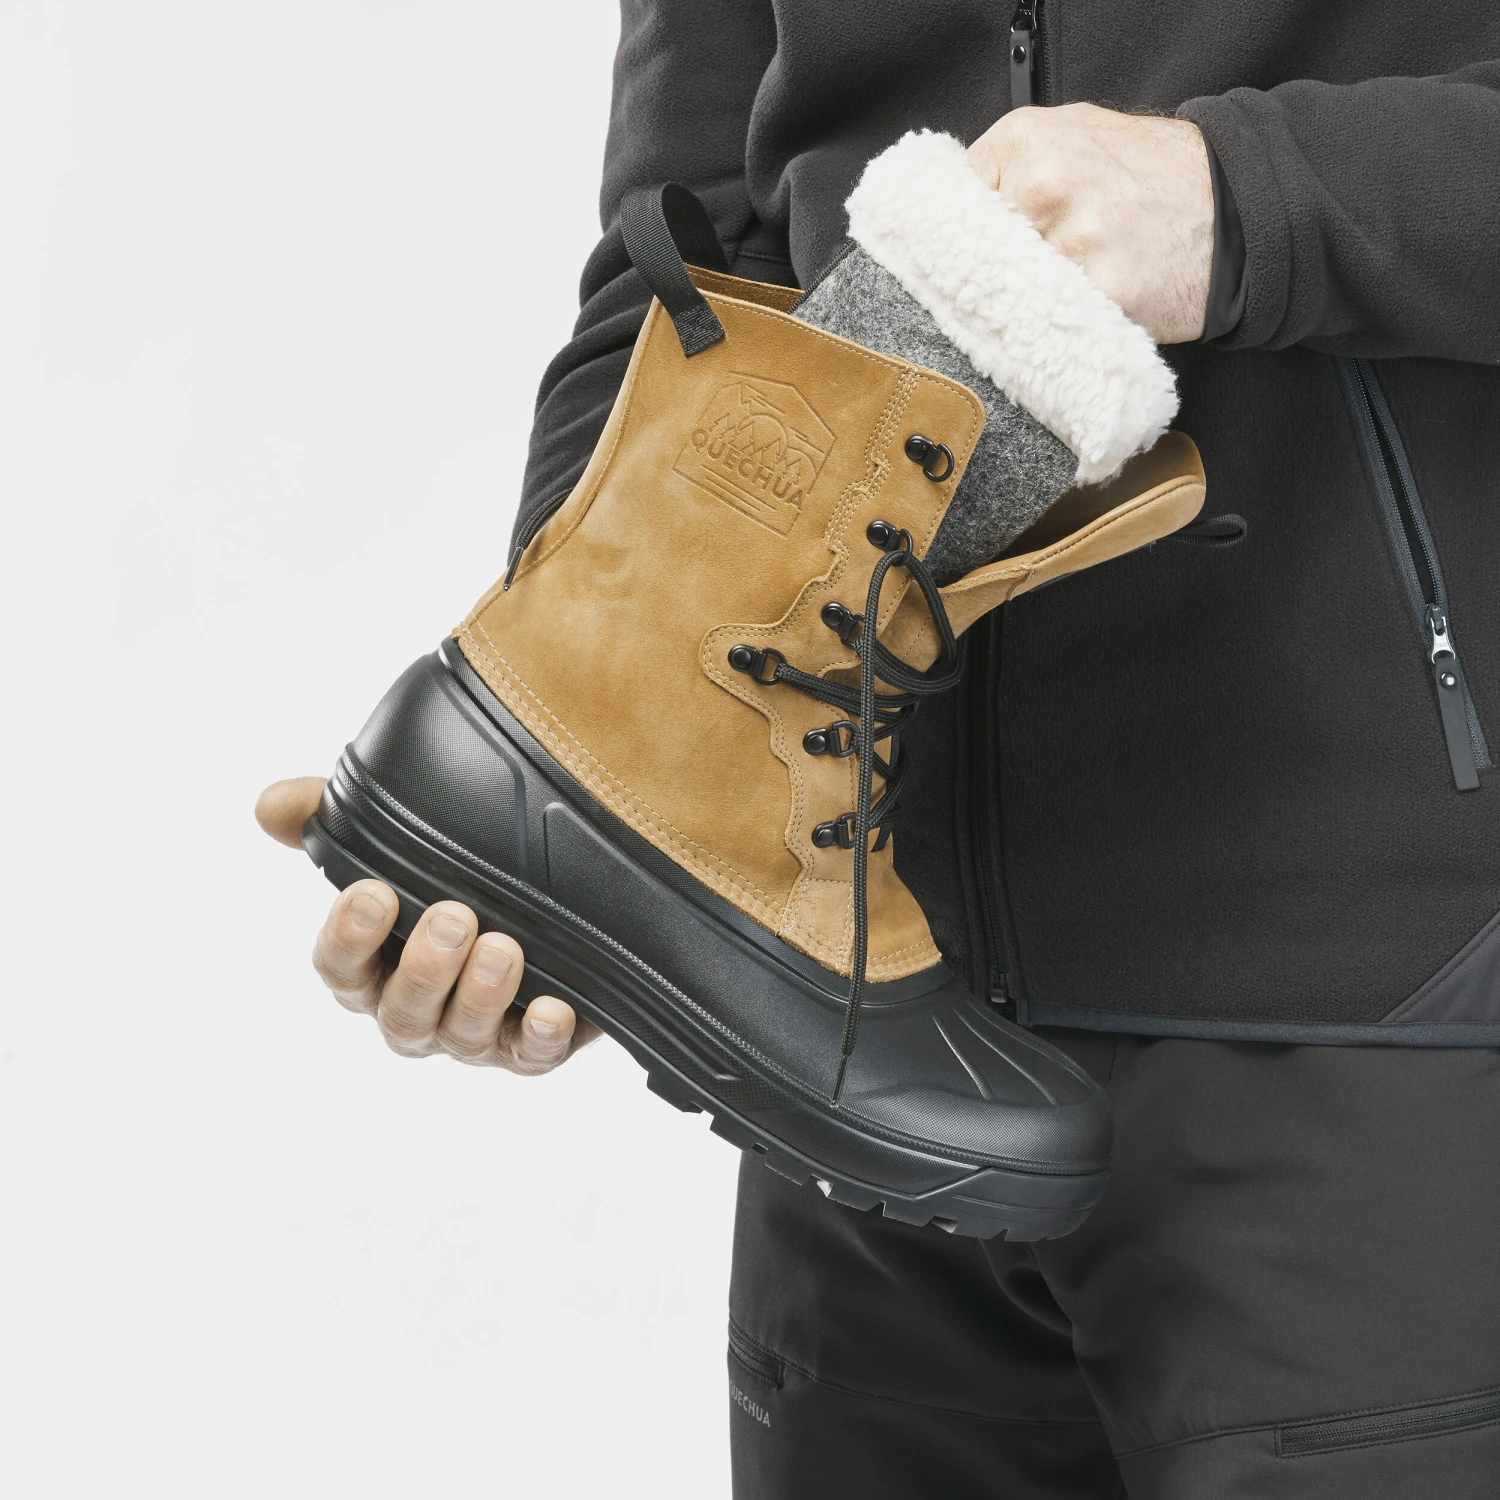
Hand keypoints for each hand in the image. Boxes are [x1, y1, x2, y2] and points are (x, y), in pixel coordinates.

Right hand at [255, 777, 597, 1071]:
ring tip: (503, 946)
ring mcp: (471, 1035)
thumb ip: (329, 818)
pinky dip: (541, 1037)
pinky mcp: (530, 1047)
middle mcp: (416, 1010)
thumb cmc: (447, 882)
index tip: (373, 893)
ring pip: (462, 1034)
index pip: (340, 967)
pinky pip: (533, 1056)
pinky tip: (553, 1010)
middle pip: (403, 1011)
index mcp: (373, 967)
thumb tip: (273, 806)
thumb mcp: (392, 842)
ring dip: (481, 994)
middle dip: (425, 967)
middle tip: (454, 917)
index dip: (349, 937)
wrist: (546, 916)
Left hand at [967, 103, 1214, 343]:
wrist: (1236, 206)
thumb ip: (1013, 170)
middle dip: (1001, 275)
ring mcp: (1075, 238)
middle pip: (978, 258)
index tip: (979, 258)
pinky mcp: (1102, 291)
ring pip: (1015, 296)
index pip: (954, 208)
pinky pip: (1056, 324)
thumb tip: (956, 217)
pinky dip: (1067, 326)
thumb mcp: (1077, 138)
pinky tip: (1095, 306)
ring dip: (1035, 304)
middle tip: (1039, 274)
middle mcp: (1045, 182)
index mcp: (1028, 141)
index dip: (967, 240)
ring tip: (1080, 284)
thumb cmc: (1155, 177)